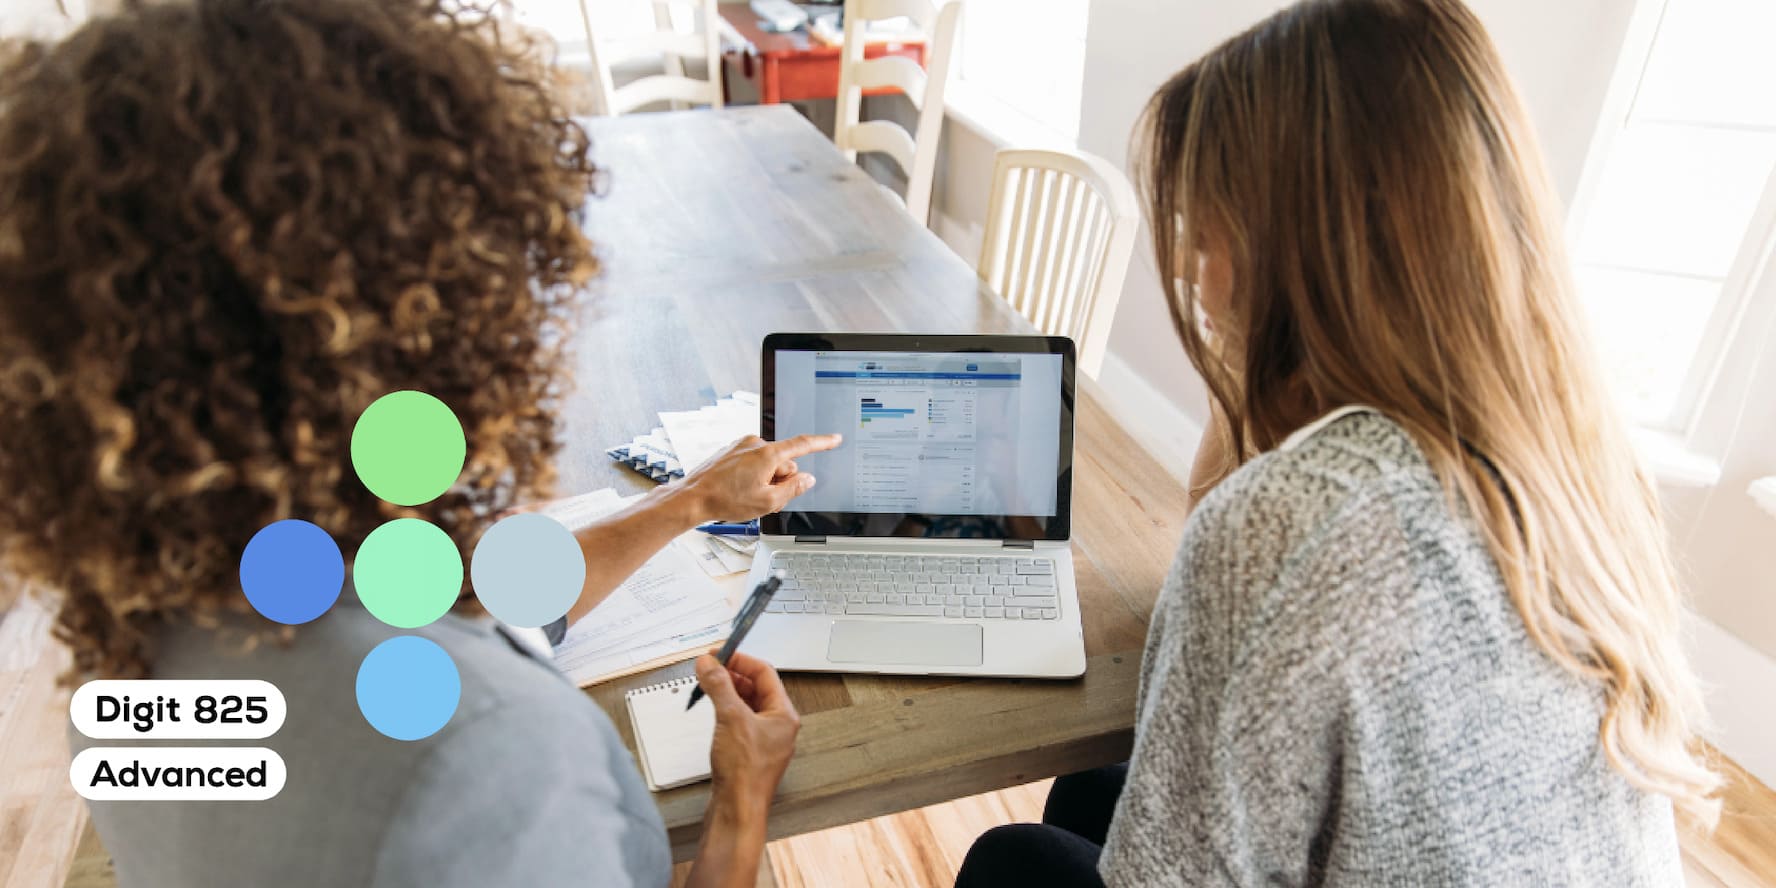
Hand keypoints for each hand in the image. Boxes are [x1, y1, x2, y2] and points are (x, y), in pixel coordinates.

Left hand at [682, 434, 840, 520]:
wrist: (692, 498)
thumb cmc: (725, 500)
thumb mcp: (768, 502)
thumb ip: (793, 489)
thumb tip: (806, 479)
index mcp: (767, 454)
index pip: (803, 445)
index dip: (822, 443)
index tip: (834, 439)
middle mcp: (755, 444)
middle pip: (784, 462)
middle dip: (781, 480)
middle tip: (765, 498)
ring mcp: (741, 446)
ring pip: (768, 464)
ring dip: (765, 479)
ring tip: (747, 496)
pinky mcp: (731, 451)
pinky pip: (752, 462)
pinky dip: (752, 476)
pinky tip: (738, 490)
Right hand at [696, 652, 799, 815]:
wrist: (738, 811)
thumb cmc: (745, 774)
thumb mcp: (730, 719)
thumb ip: (719, 686)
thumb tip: (710, 664)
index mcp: (784, 714)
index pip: (765, 673)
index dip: (741, 660)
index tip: (720, 653)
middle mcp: (778, 726)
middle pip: (756, 687)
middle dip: (732, 675)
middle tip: (710, 667)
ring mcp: (764, 740)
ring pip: (746, 704)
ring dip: (727, 692)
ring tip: (708, 684)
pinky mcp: (749, 752)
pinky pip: (739, 721)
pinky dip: (725, 710)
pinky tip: (712, 710)